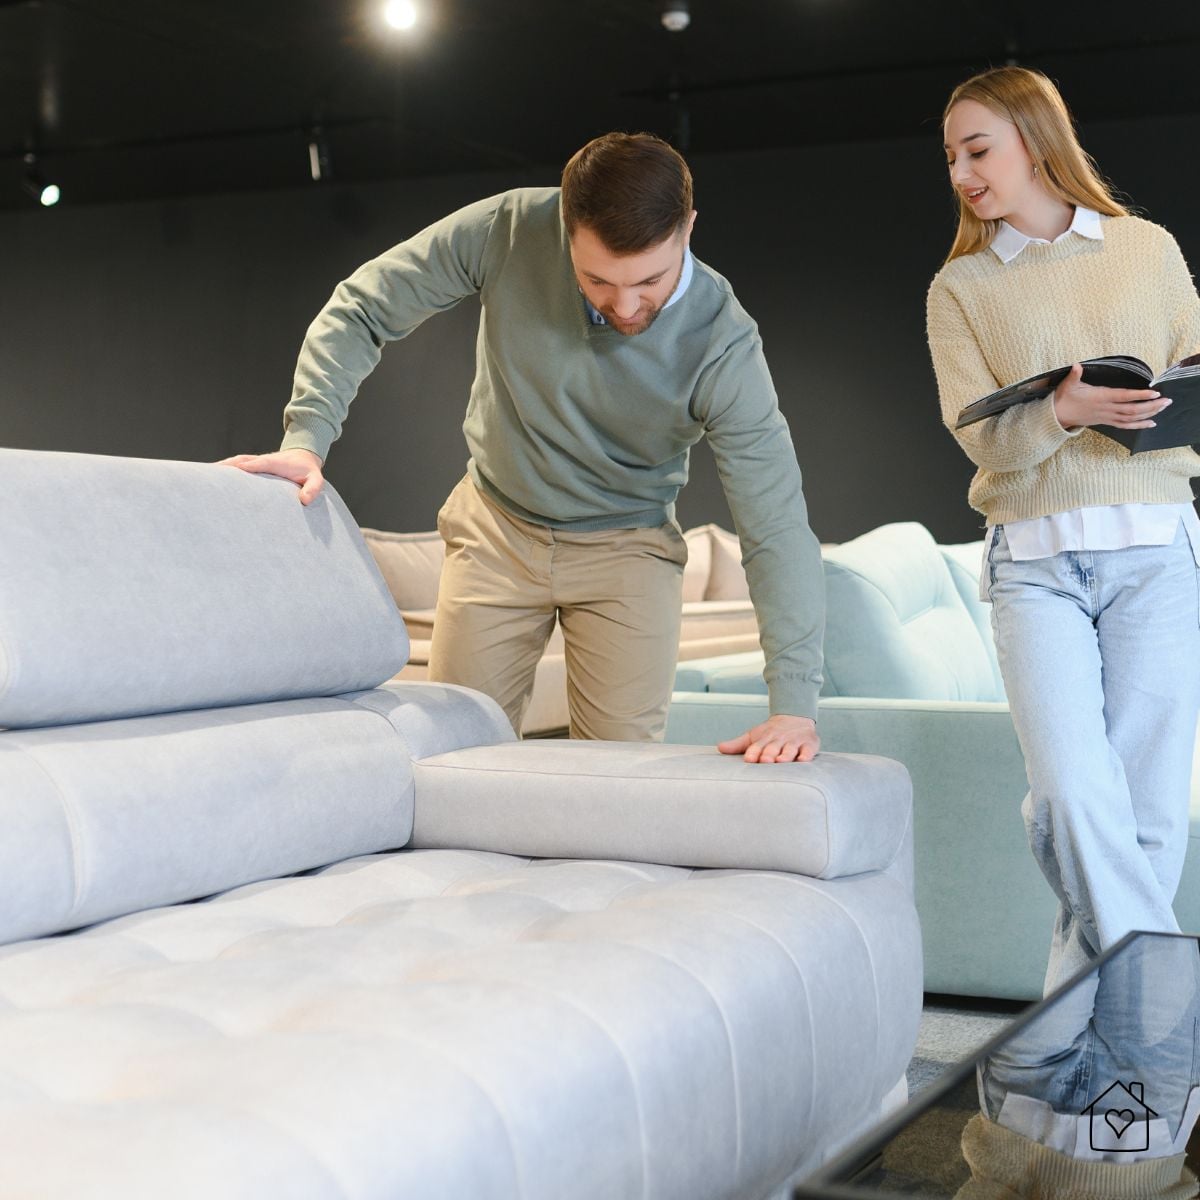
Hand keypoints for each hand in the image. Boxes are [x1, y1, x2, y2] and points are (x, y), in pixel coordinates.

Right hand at [217, 449, 324, 504]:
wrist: (304, 456)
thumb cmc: (308, 470)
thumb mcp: (316, 479)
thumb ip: (313, 488)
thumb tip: (304, 500)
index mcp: (274, 463)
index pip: (257, 464)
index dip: (245, 467)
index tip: (231, 473)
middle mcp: (261, 460)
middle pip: (239, 461)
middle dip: (225, 467)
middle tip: (207, 476)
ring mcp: (255, 462)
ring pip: (234, 462)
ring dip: (220, 468)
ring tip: (203, 477)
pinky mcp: (252, 465)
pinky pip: (235, 465)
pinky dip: (224, 469)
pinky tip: (212, 477)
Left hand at [718, 714, 819, 763]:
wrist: (794, 718)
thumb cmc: (770, 734)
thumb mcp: (753, 736)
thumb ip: (737, 744)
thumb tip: (719, 748)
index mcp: (764, 739)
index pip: (757, 746)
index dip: (753, 752)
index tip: (749, 759)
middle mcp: (779, 740)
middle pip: (773, 748)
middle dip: (769, 754)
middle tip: (765, 761)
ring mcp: (794, 742)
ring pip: (790, 749)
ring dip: (786, 755)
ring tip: (781, 761)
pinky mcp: (809, 744)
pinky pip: (808, 750)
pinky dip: (806, 755)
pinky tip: (802, 760)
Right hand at [1052, 362, 1170, 431]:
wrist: (1057, 416)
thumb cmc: (1064, 398)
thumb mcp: (1068, 384)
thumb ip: (1074, 375)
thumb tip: (1076, 365)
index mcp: (1100, 397)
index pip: (1123, 396)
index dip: (1139, 395)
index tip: (1155, 392)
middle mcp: (1106, 408)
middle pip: (1132, 410)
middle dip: (1151, 406)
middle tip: (1167, 400)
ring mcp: (1107, 417)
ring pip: (1131, 418)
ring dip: (1149, 414)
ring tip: (1163, 408)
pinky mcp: (1106, 422)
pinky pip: (1125, 425)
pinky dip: (1139, 425)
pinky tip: (1151, 423)